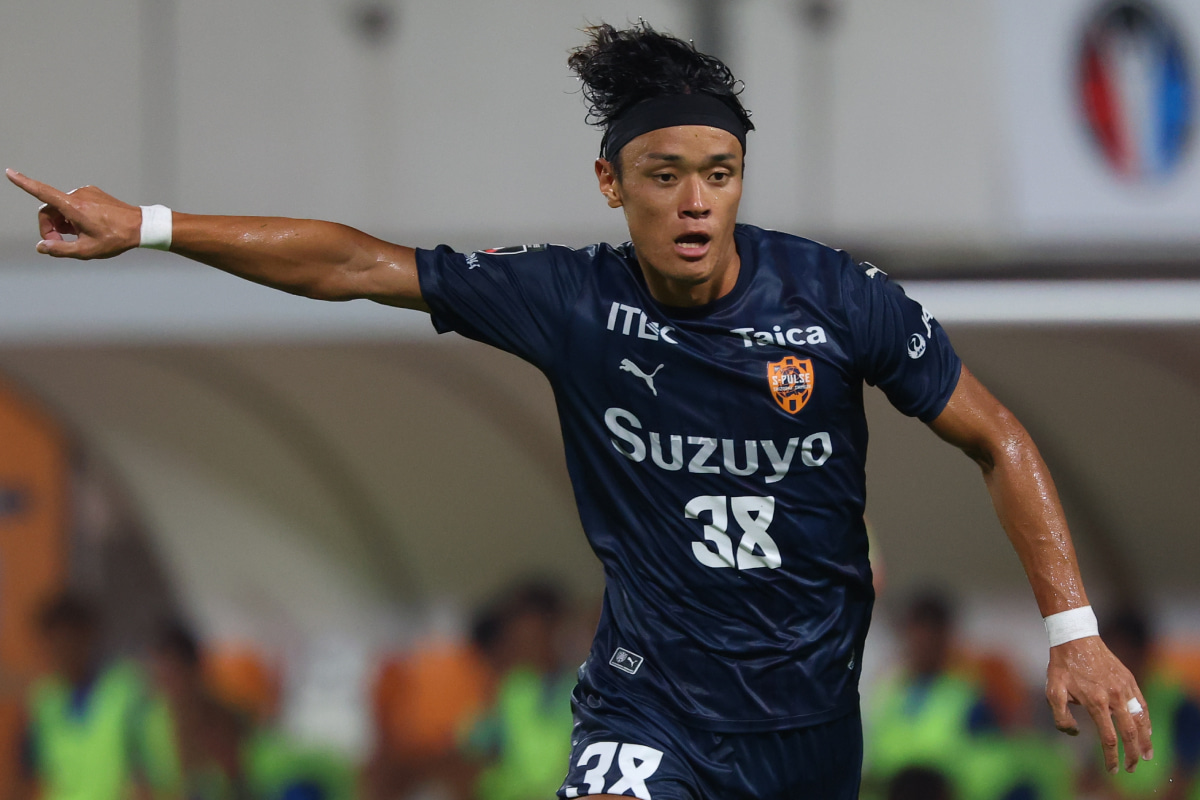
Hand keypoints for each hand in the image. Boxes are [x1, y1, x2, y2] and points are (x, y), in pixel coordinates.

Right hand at [6, 169, 140, 258]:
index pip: (43, 192)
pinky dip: (72, 217)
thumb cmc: (116, 239)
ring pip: (61, 208)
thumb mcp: (87, 250)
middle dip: (50, 228)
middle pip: (49, 209)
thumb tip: (41, 247)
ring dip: (62, 224)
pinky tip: (86, 229)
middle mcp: (78, 195)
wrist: (141, 226)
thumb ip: (60, 250)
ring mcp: (86, 192)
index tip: (9, 172)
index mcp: (74, 207)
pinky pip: (74, 205)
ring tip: (79, 237)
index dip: (24, 183)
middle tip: (61, 245)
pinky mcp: (93, 193)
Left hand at [1046, 635, 1152, 773]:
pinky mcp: (1129, 680)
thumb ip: (1060, 716)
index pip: (1108, 738)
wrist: (1075, 638)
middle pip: (1129, 733)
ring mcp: (1124, 688)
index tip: (1113, 770)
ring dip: (1146, 740)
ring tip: (1147, 755)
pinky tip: (1147, 730)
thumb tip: (1076, 733)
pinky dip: (1147, 720)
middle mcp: (1114, 697)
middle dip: (1133, 754)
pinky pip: (1142, 704)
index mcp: (1096, 702)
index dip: (1112, 758)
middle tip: (1132, 768)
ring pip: (1141, 720)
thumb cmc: (1062, 666)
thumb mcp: (1052, 691)